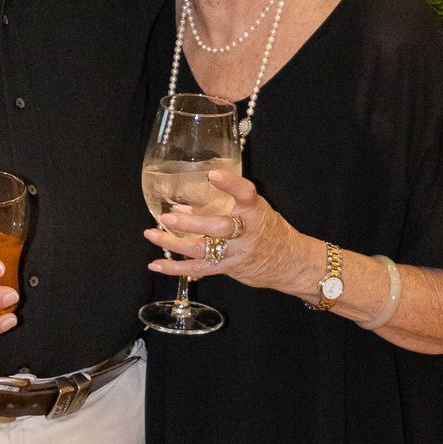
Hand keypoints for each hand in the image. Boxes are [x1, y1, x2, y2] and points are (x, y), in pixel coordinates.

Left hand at [146, 168, 309, 292]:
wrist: (289, 262)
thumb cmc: (268, 230)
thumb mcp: (253, 211)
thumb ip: (222, 205)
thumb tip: (184, 205)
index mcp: (254, 211)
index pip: (245, 194)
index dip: (230, 184)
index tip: (213, 175)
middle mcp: (246, 231)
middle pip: (219, 227)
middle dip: (192, 223)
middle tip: (168, 217)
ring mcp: (237, 252)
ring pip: (203, 249)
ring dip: (174, 243)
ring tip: (152, 234)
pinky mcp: (228, 268)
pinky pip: (199, 268)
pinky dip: (176, 268)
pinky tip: (156, 264)